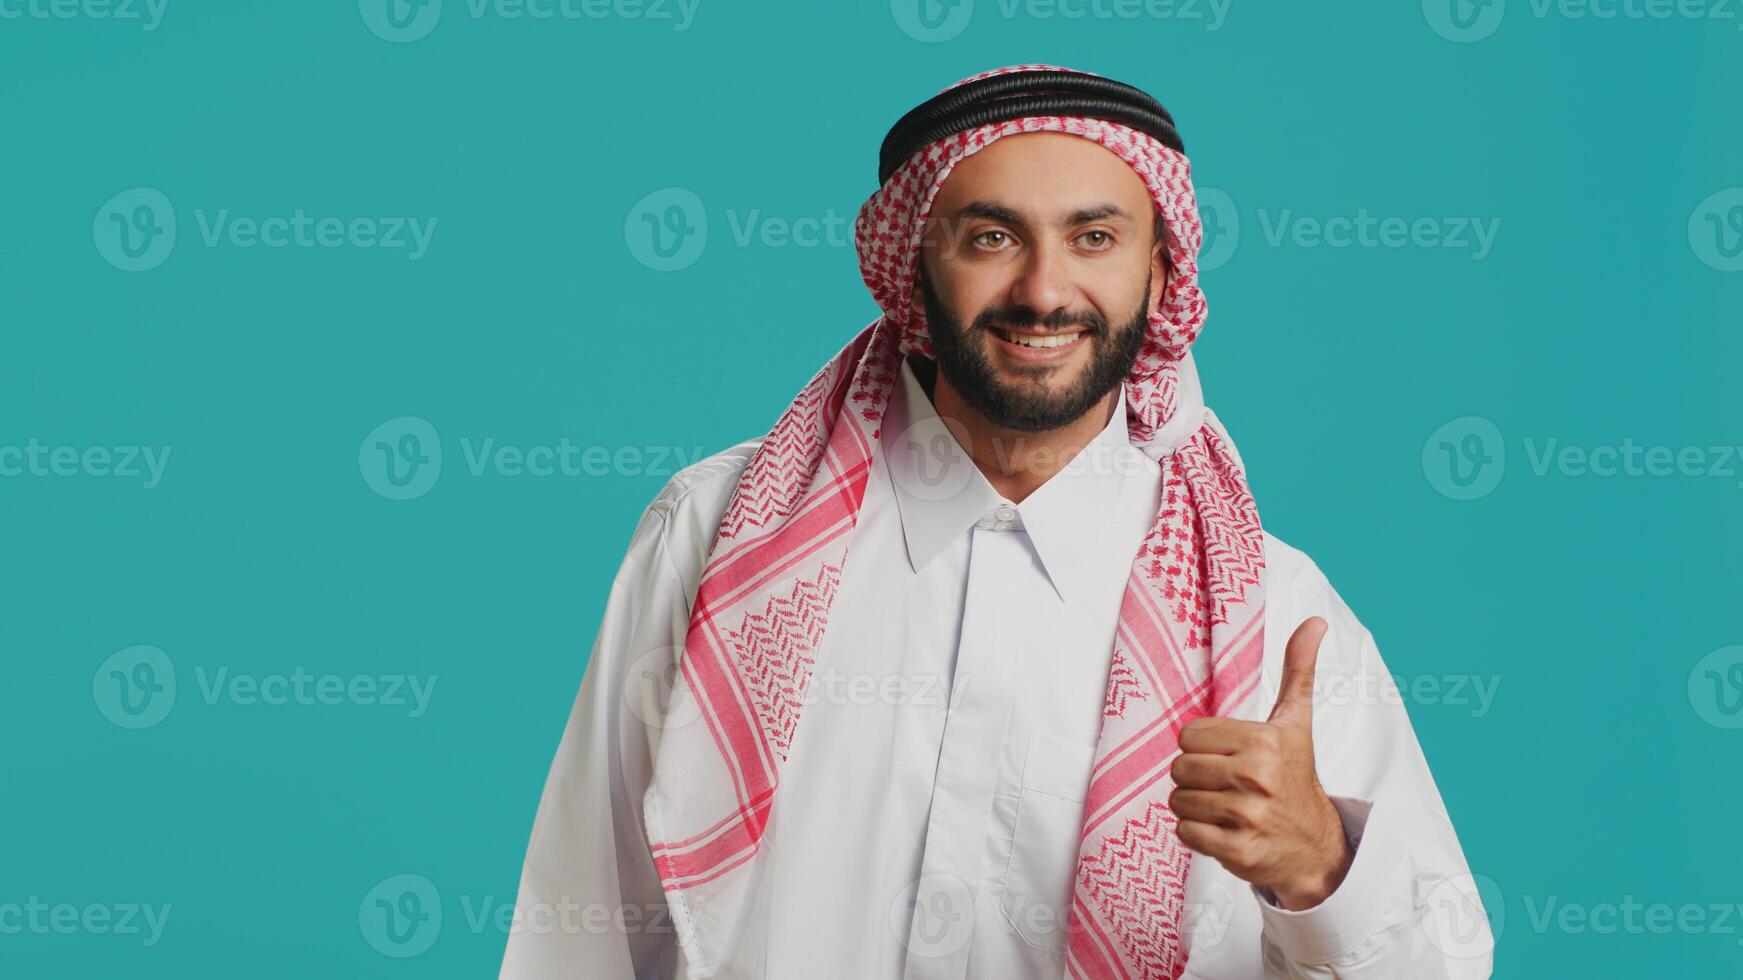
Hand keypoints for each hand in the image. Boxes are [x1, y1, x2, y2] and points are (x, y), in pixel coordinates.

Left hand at [1168, 617, 1353, 909]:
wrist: (1316, 846)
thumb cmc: (1296, 777)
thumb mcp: (1296, 723)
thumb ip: (1298, 671)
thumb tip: (1314, 622)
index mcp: (1263, 742)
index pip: (1188, 735)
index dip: (1202, 747)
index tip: (1228, 756)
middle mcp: (1256, 778)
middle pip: (1179, 768)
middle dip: (1195, 777)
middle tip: (1225, 783)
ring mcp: (1247, 818)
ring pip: (1178, 801)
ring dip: (1194, 806)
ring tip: (1224, 807)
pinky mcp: (1238, 852)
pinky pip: (1184, 833)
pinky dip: (1197, 834)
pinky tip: (1223, 830)